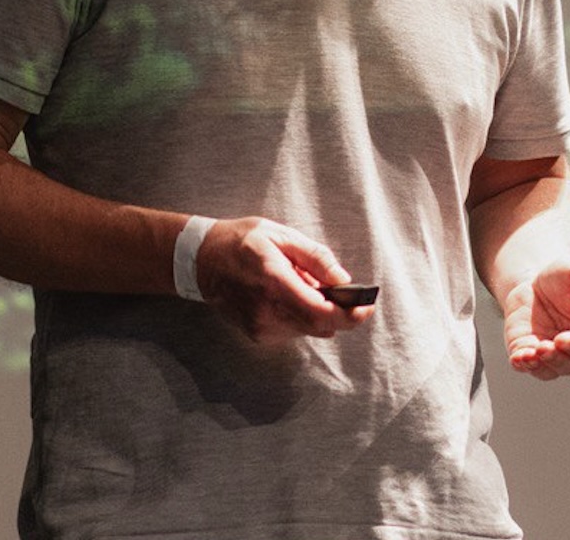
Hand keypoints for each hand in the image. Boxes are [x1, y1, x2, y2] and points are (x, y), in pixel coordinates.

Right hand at [196, 216, 373, 344]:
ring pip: (308, 329)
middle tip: (345, 291)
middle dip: (339, 312)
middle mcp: (265, 309)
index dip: (349, 313)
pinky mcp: (257, 334)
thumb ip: (315, 257)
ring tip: (306, 284)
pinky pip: (293, 330)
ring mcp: (259, 326)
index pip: (320, 311)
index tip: (367, 305)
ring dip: (319, 312)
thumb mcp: (280, 235)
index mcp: (272, 279)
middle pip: (319, 325)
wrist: (202, 260)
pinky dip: (302, 316)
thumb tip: (344, 280)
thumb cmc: (242, 240)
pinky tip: (291, 295)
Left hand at [502, 256, 569, 379]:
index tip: (562, 339)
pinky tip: (517, 358)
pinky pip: (531, 368)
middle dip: (559, 358)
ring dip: (541, 364)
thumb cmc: (566, 278)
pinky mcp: (535, 358)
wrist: (537, 284)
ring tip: (528, 354)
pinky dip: (524, 365)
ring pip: (553, 370)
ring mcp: (559, 358)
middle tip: (543, 347)